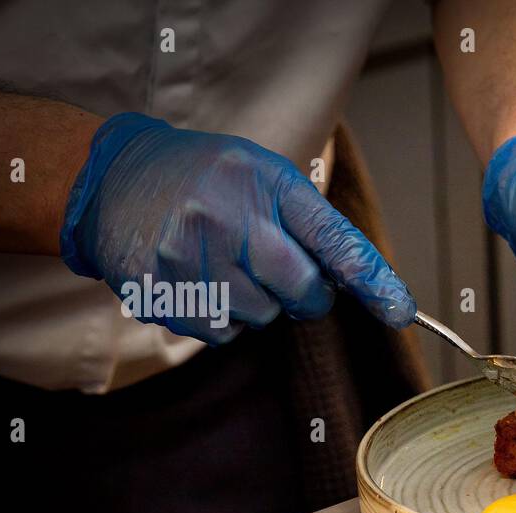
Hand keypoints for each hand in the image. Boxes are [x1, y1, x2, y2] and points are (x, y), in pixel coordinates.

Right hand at [59, 112, 414, 343]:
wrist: (113, 179)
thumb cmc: (206, 179)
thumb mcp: (263, 176)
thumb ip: (311, 225)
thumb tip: (364, 285)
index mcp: (265, 183)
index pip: (334, 240)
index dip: (373, 281)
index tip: (402, 311)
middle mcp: (228, 217)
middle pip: (302, 292)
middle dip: (304, 294)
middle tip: (278, 268)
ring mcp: (191, 257)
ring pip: (262, 317)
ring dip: (256, 302)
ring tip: (222, 261)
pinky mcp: (162, 291)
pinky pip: (221, 333)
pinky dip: (220, 316)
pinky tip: (198, 278)